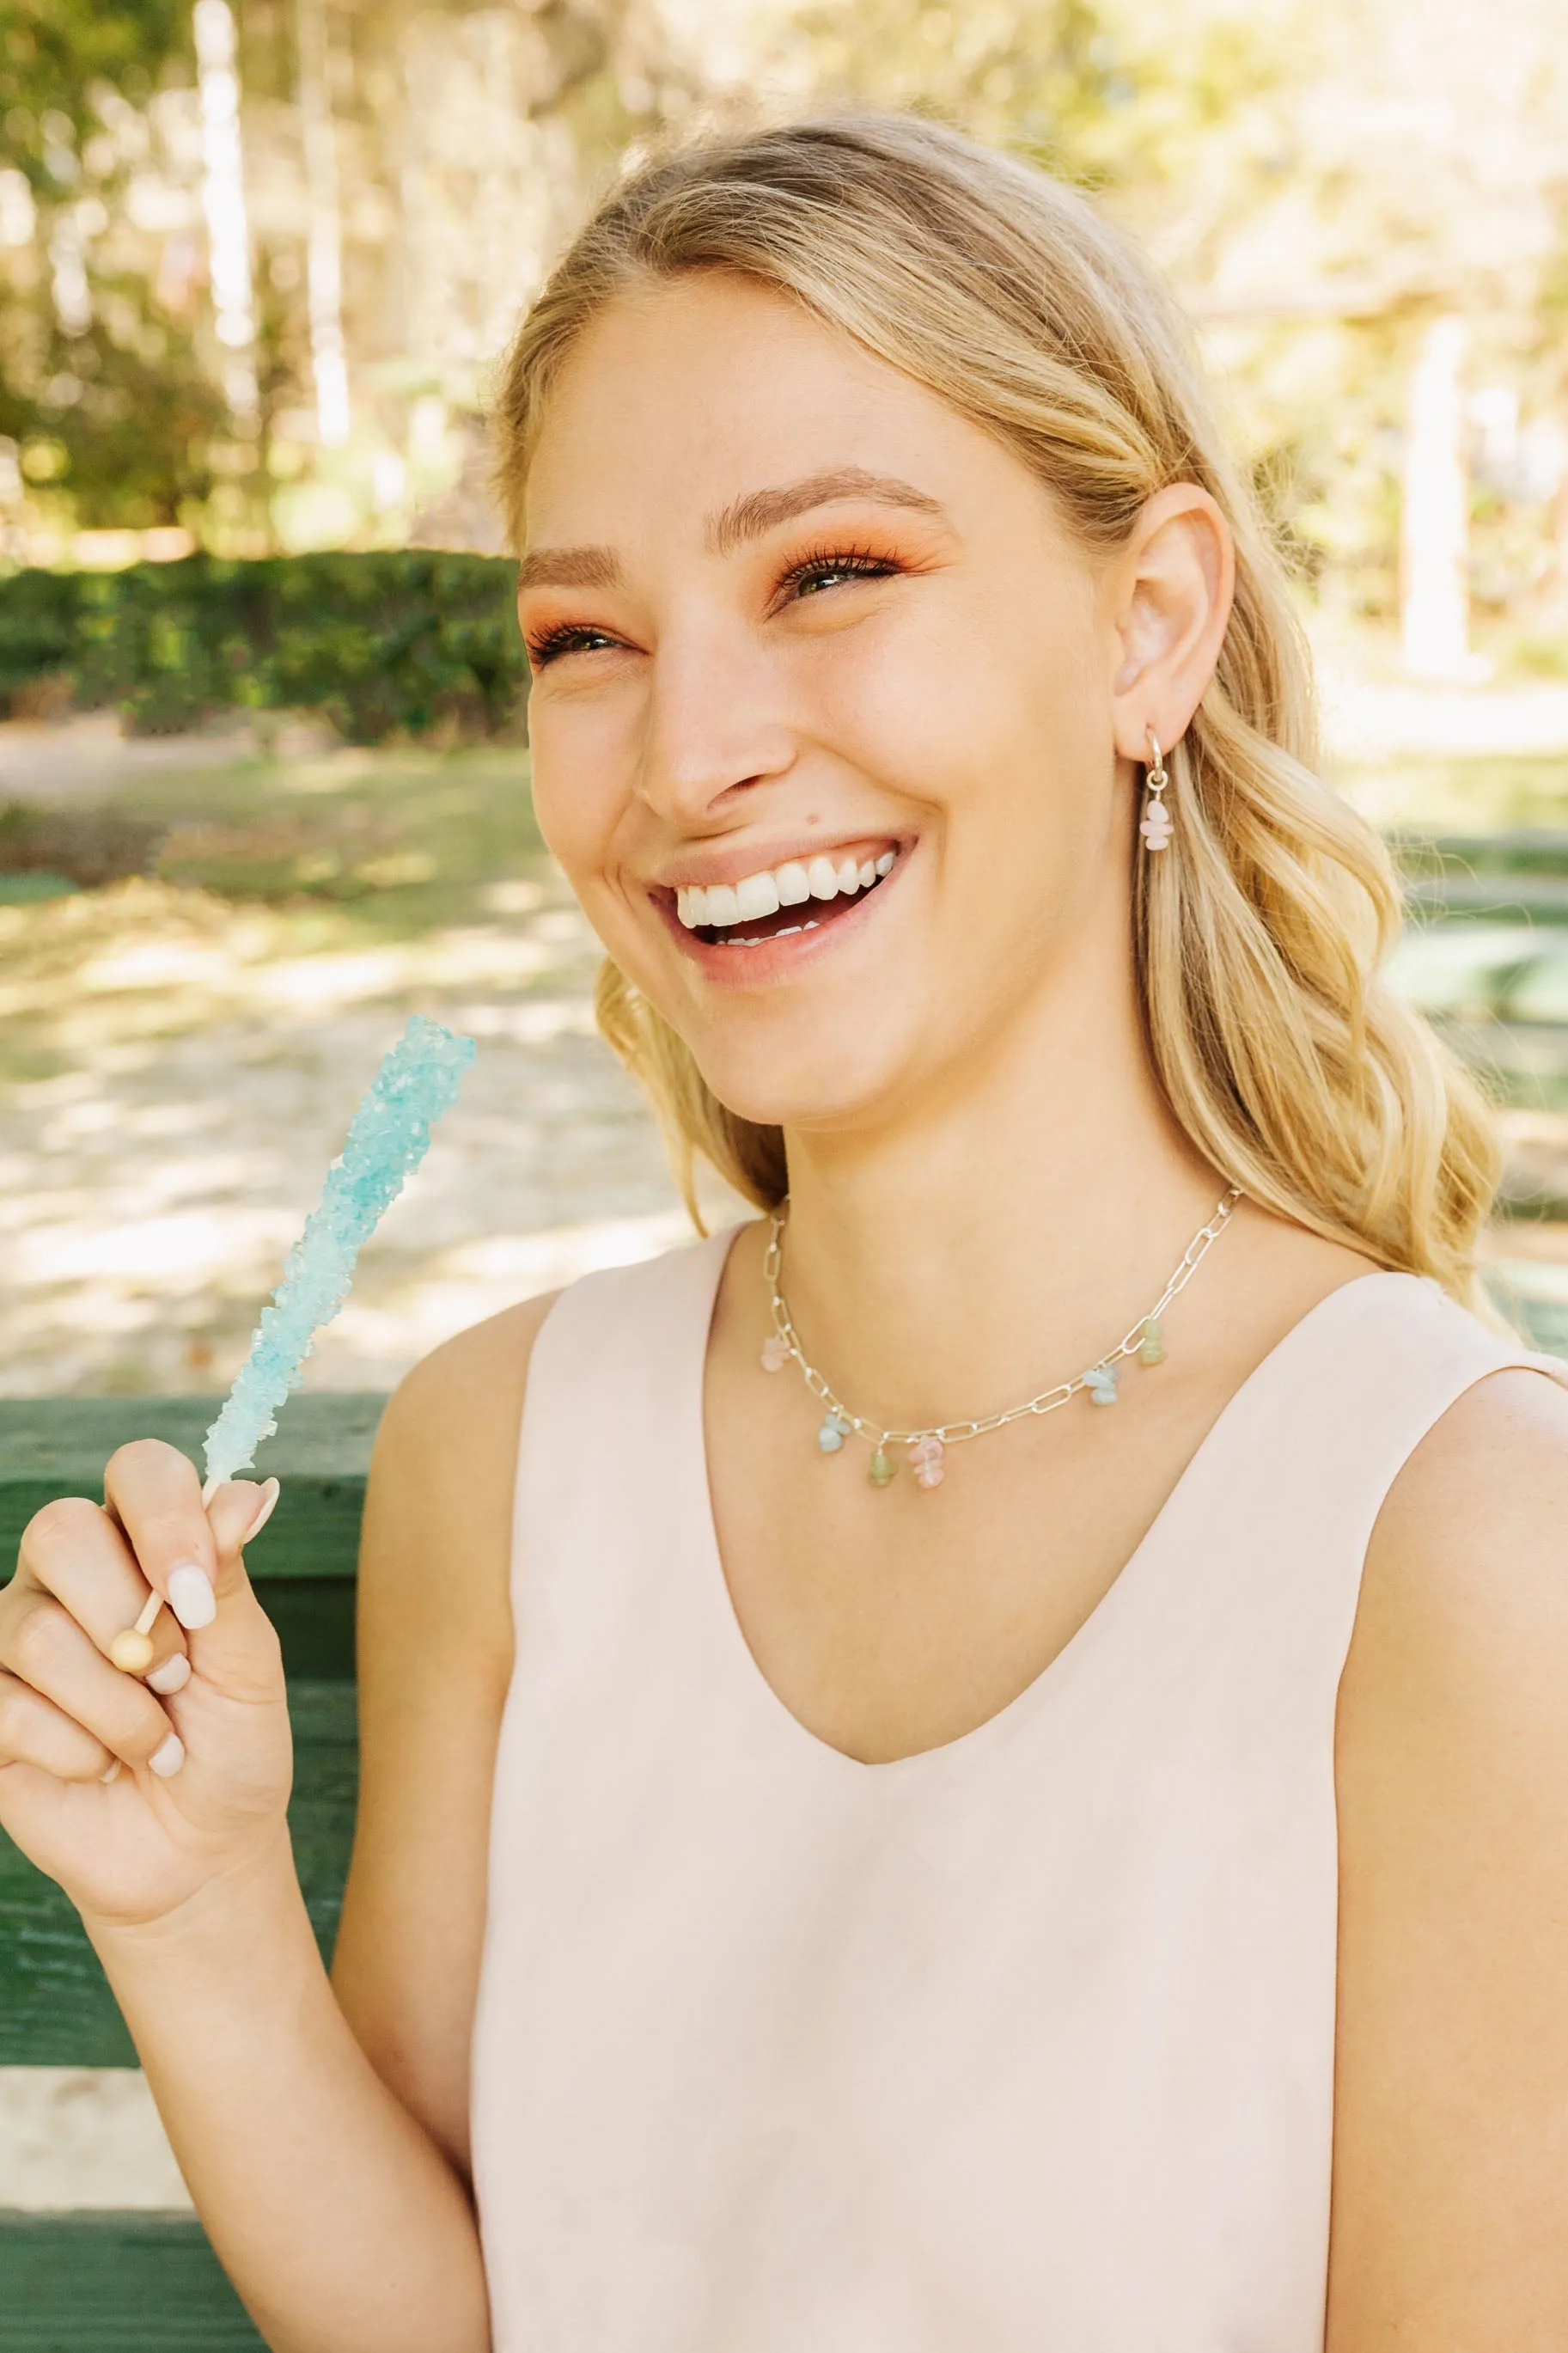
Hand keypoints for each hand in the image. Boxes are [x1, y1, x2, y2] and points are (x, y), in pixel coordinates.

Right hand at [0, 1441, 292, 1933]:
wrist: (199, 1850)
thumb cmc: (230, 1745)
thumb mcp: (248, 1663)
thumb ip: (229, 1579)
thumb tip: (242, 1494)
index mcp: (142, 1544)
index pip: (138, 1471)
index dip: (164, 1518)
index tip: (197, 1594)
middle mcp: (70, 1575)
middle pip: (59, 1531)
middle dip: (131, 1618)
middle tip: (175, 1676)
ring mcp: (17, 1636)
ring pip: (37, 1633)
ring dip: (119, 1708)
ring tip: (156, 1744)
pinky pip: (11, 1708)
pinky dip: (79, 1752)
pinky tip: (100, 1768)